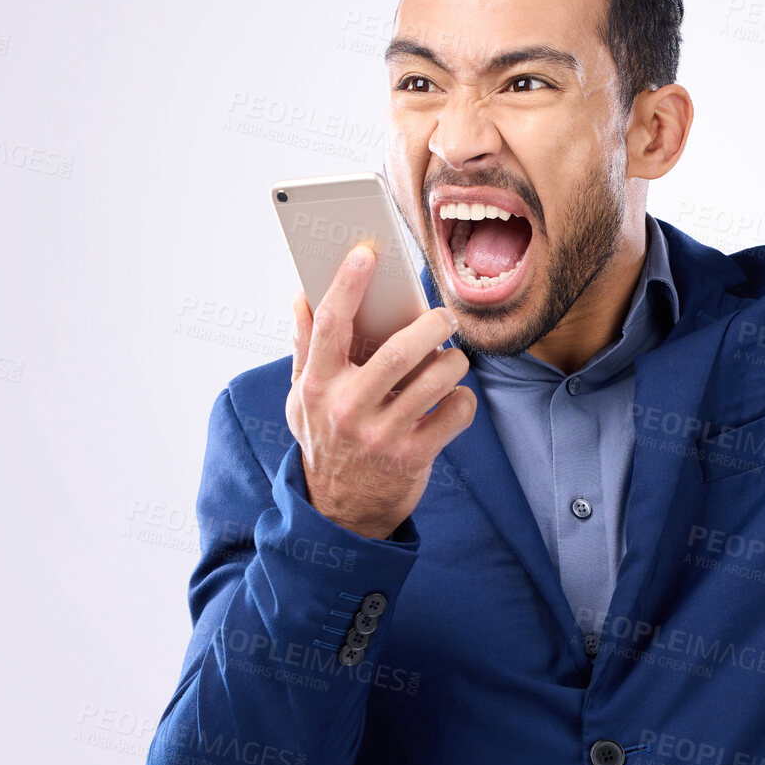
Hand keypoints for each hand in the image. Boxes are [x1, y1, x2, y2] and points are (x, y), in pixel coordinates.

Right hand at [286, 244, 475, 540]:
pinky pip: (457, 412)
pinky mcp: (414, 456)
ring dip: (453, 361)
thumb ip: (305, 348)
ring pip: (438, 378)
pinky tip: (452, 401)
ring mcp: (382, 435)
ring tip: (450, 360)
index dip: (347, 284)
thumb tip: (300, 297)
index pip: (331, 325)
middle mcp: (348, 408)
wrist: (340, 512)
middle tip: (444, 316)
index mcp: (319, 385)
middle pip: (400, 350)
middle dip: (432, 324)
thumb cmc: (325, 441)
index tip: (366, 253)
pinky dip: (464, 400)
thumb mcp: (304, 399)